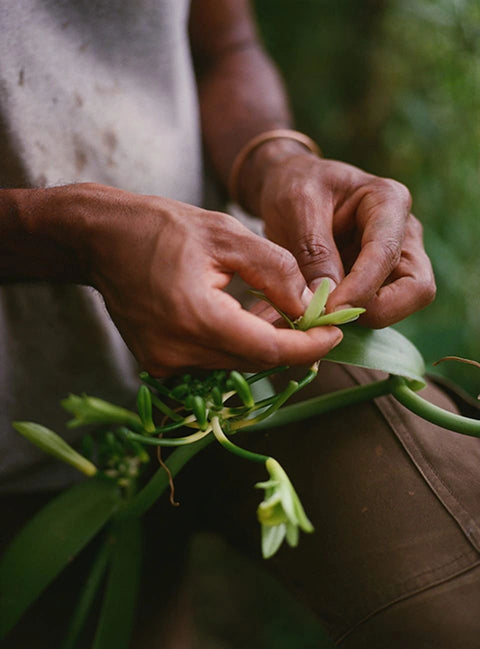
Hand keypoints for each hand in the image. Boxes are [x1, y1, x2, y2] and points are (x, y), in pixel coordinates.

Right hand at [44, 183, 341, 374]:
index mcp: (196, 318)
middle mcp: (177, 352)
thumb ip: (275, 270)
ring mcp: (163, 363)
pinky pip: (211, 363)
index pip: (268, 350)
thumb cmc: (162, 228)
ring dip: (263, 347)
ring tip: (284, 319)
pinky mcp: (157, 364)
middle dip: (291, 346)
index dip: (308, 347)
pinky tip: (244, 322)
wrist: (101, 240)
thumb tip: (308, 305)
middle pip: (254, 362)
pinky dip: (236, 347)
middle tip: (317, 323)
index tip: (334, 334)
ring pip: (234, 365)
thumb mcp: (226, 235)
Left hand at [242, 146, 434, 327]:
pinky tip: (315, 315)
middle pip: (416, 289)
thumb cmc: (296, 186)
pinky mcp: (378, 280)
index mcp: (389, 202)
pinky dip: (347, 318)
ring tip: (316, 313)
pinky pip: (375, 310)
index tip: (328, 310)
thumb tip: (329, 304)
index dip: (361, 288)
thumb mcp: (297, 206)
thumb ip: (314, 252)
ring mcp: (395, 259)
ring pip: (399, 305)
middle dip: (376, 310)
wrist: (289, 185)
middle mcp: (403, 233)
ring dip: (360, 317)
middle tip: (330, 316)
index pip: (386, 254)